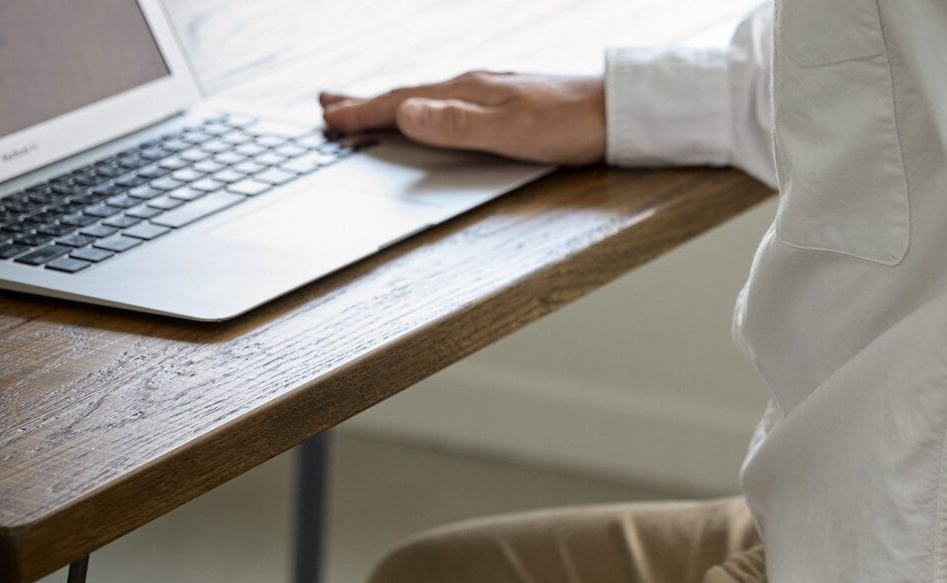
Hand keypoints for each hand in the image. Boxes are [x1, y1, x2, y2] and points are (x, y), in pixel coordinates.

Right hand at [317, 71, 605, 165]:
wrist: (618, 111)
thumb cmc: (571, 124)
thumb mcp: (511, 131)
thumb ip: (457, 125)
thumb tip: (407, 115)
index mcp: (467, 93)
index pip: (402, 103)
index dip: (363, 113)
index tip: (329, 120)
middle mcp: (474, 87)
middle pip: (408, 95)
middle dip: (365, 102)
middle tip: (328, 105)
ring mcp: (490, 93)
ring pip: (427, 97)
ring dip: (392, 104)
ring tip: (366, 107)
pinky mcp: (508, 103)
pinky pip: (450, 103)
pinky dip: (424, 107)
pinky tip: (431, 111)